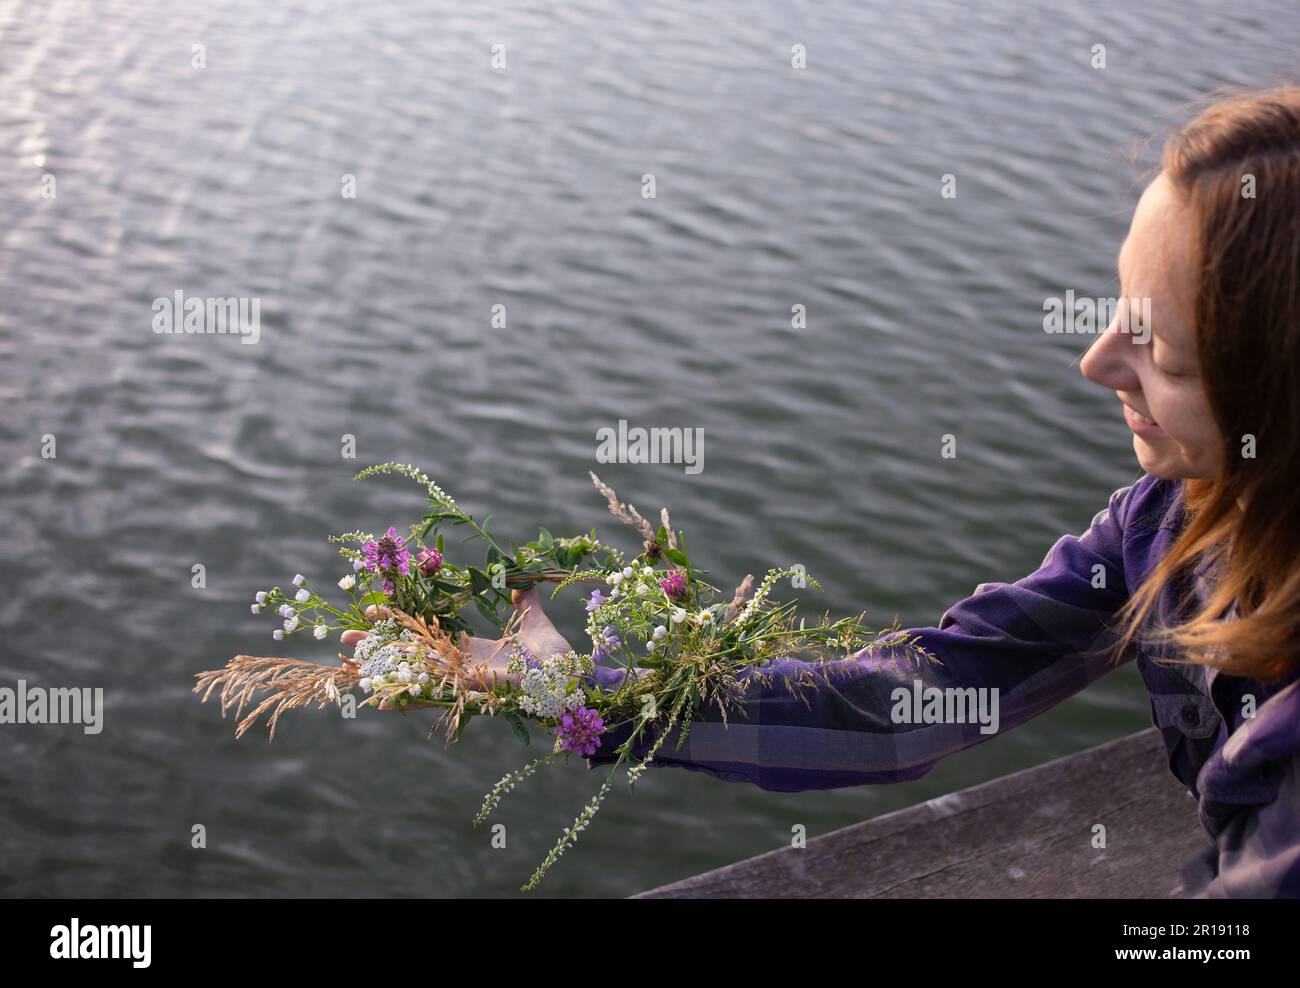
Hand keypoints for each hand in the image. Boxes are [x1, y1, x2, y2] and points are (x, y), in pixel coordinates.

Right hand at [341, 588, 571, 708]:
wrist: (570, 677)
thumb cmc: (554, 656)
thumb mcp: (533, 620)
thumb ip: (525, 601)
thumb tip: (520, 579)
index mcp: (470, 652)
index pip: (425, 636)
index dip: (400, 624)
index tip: (373, 608)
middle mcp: (460, 668)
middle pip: (410, 656)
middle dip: (377, 647)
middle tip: (344, 637)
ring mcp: (462, 681)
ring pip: (412, 676)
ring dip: (382, 671)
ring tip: (350, 664)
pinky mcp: (469, 691)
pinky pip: (433, 695)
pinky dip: (407, 697)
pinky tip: (379, 700)